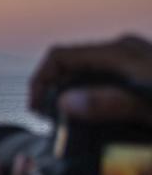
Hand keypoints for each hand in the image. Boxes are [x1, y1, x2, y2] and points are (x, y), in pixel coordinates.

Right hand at [30, 34, 151, 125]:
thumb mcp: (147, 107)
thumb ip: (108, 103)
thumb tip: (65, 103)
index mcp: (121, 52)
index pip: (61, 56)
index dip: (40, 79)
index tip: (35, 106)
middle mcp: (123, 52)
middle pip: (71, 66)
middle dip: (53, 91)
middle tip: (46, 119)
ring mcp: (131, 63)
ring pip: (86, 76)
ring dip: (71, 97)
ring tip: (65, 122)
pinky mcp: (138, 76)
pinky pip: (102, 83)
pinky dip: (89, 99)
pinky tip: (92, 118)